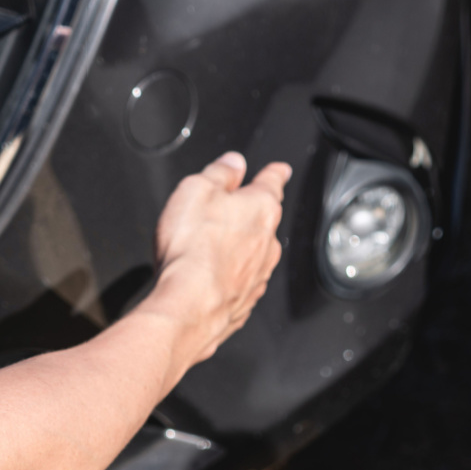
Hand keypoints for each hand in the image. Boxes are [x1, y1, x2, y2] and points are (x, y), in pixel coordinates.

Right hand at [143, 151, 290, 368]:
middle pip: (264, 221)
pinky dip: (230, 275)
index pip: (272, 183)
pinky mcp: (246, 301)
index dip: (274, 173)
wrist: (189, 306)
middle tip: (231, 210)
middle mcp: (267, 244)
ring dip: (239, 248)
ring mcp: (259, 276)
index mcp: (261, 209)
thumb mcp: (197, 190)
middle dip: (250, 214)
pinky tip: (212, 276)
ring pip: (255, 253)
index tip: (281, 170)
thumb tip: (233, 163)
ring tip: (212, 246)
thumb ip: (219, 173)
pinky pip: (242, 281)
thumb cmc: (192, 249)